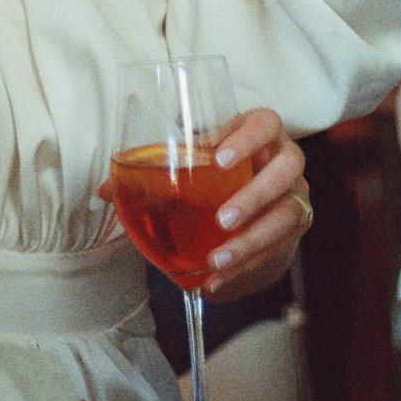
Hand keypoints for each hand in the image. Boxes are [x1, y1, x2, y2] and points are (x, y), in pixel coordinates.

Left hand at [99, 107, 309, 302]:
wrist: (250, 199)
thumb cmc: (216, 172)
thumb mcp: (192, 163)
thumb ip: (152, 170)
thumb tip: (104, 191)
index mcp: (258, 131)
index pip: (265, 122)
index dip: (247, 139)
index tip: (218, 159)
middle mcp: (284, 157)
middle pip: (288, 168)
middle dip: (256, 194)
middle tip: (223, 218)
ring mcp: (296, 192)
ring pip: (288, 213)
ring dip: (253, 240)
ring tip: (218, 260)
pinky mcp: (296, 224)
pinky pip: (280, 246)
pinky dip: (248, 264)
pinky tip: (219, 278)